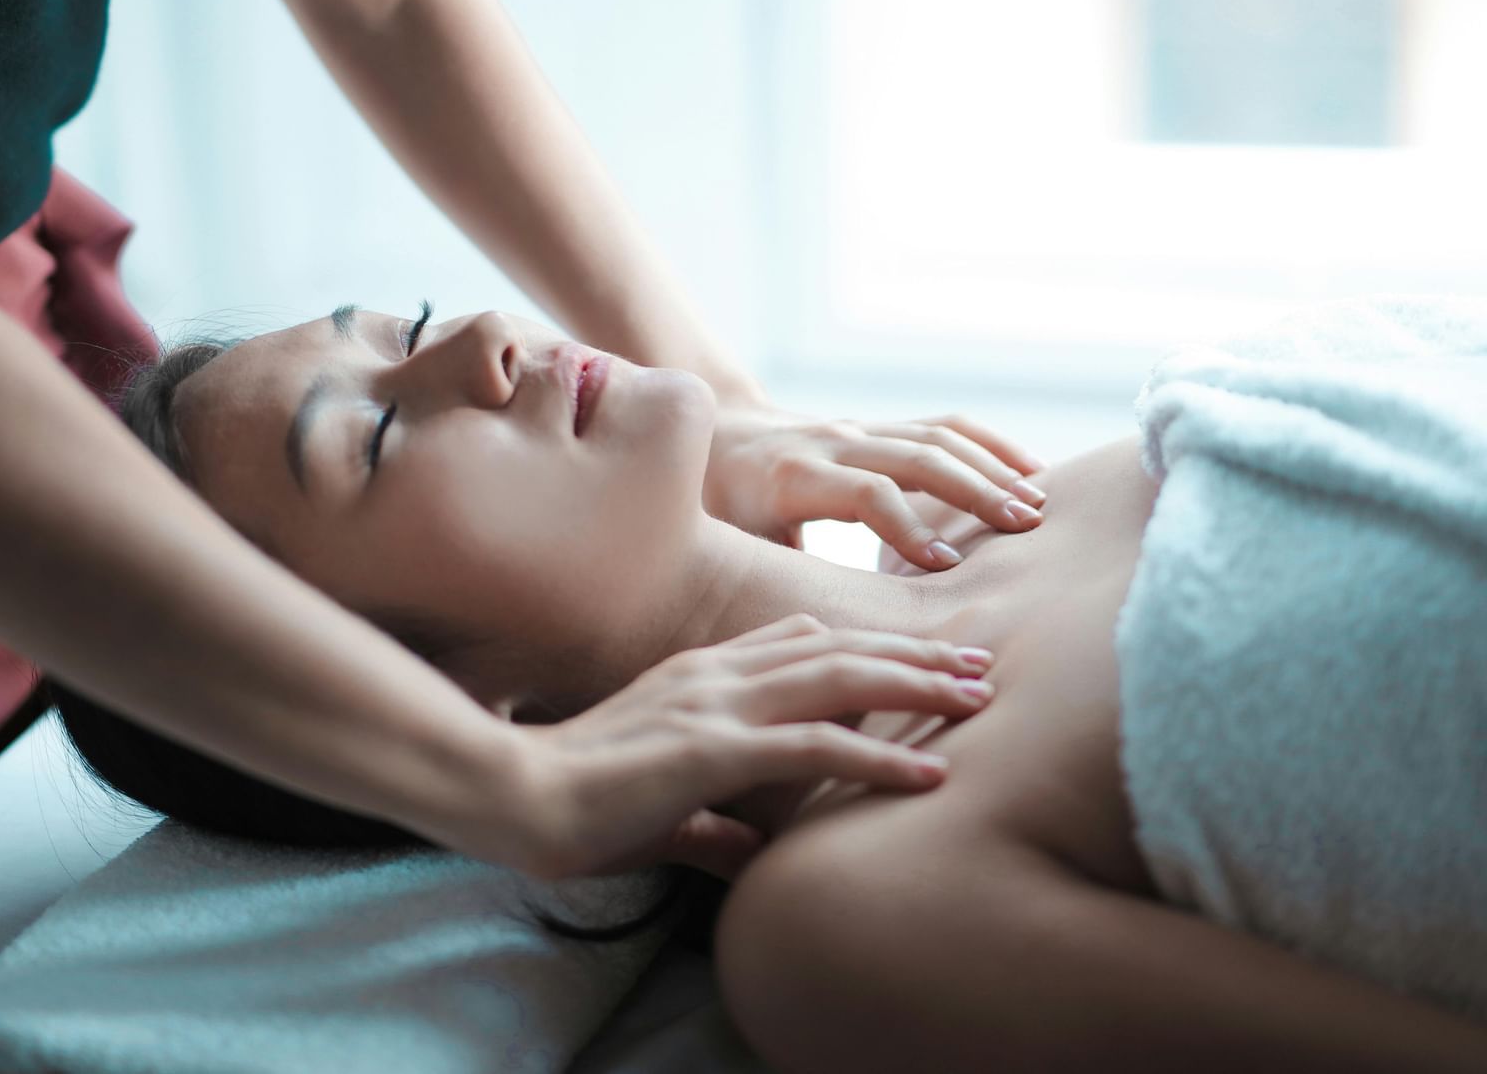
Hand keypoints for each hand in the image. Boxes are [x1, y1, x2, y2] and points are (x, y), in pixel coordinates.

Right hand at [507, 613, 994, 882]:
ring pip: (838, 680)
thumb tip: (746, 852)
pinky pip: (814, 746)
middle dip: (912, 654)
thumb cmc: (577, 803)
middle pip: (836, 648)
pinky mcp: (714, 749)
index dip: (865, 646)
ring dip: (915, 686)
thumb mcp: (658, 807)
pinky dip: (878, 757)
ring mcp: (717, 706)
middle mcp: (718, 675)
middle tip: (978, 664)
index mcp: (702, 676)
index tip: (920, 657)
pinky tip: (929, 772)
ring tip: (977, 697)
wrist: (515, 797)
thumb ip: (708, 822)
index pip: (799, 641)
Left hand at [702, 400, 1047, 570]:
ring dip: (992, 468)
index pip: (864, 492)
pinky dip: (991, 444)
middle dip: (972, 491)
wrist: (719, 437)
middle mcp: (833, 444)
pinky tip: (1032, 471)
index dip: (907, 525)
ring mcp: (862, 430)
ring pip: (937, 436)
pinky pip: (945, 426)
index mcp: (793, 477)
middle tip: (1023, 529)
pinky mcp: (883, 428)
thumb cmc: (723, 510)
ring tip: (1038, 505)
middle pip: (915, 457)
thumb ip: (773, 582)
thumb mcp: (734, 546)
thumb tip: (810, 646)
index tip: (945, 565)